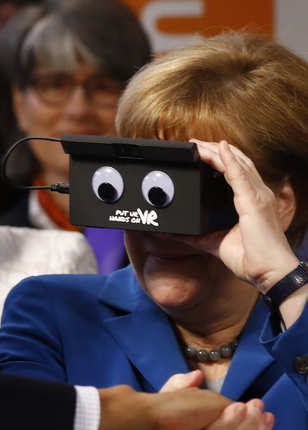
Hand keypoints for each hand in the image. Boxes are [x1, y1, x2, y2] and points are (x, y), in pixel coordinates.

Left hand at [181, 139, 297, 292]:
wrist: (268, 272)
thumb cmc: (251, 260)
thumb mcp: (215, 243)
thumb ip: (195, 236)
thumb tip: (174, 233)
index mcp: (251, 202)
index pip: (236, 172)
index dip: (220, 159)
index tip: (200, 152)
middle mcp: (258, 194)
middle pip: (237, 162)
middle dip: (215, 150)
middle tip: (194, 143)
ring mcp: (258, 196)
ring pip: (236, 164)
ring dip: (217, 151)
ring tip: (199, 142)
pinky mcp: (254, 202)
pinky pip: (239, 175)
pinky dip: (229, 160)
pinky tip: (220, 148)